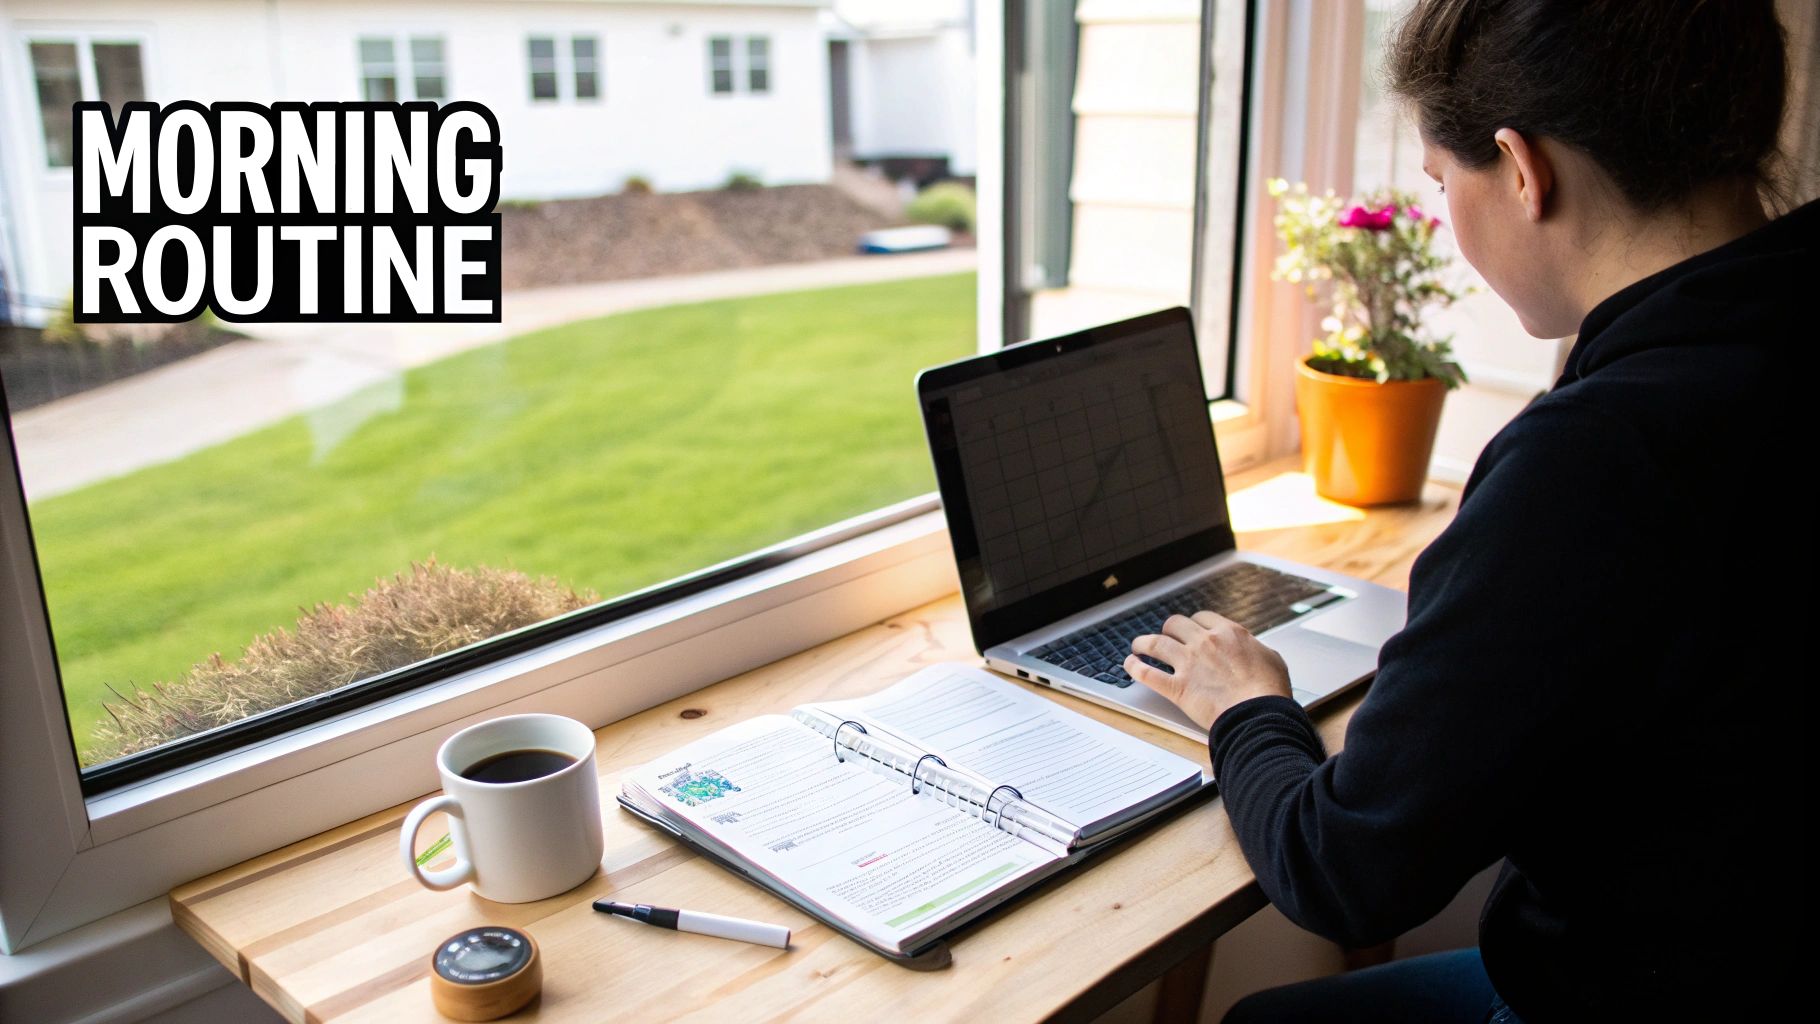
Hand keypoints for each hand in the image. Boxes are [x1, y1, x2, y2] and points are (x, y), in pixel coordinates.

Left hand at [1125, 612, 1292, 730]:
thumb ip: (1256, 649)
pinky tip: (1129, 665)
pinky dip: (1134, 667)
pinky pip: (1147, 673)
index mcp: (1228, 633)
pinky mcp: (1177, 688)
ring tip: (1138, 645)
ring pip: (1155, 643)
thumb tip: (1254, 649)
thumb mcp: (1272, 659)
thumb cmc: (1269, 691)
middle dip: (1169, 630)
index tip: (1191, 630)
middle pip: (1175, 625)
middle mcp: (1205, 643)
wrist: (1260, 714)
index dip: (1194, 623)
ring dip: (1143, 642)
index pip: (1202, 618)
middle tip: (1167, 637)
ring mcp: (1188, 664)